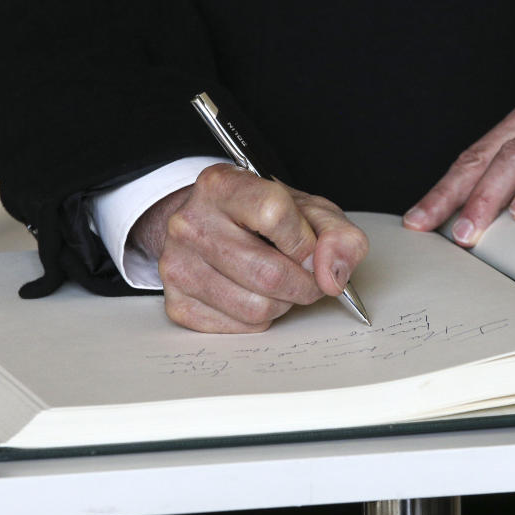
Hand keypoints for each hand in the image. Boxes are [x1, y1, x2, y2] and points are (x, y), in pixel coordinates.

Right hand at [129, 163, 368, 332]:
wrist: (214, 226)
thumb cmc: (265, 218)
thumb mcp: (310, 211)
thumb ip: (338, 236)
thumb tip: (331, 277)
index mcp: (222, 185)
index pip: (275, 215)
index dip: (305, 242)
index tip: (311, 250)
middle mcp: (190, 223)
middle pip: (269, 273)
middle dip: (304, 284)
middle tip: (308, 277)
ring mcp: (177, 265)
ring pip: (256, 308)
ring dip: (283, 303)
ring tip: (279, 284)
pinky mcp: (176, 303)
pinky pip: (239, 328)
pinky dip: (258, 318)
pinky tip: (253, 294)